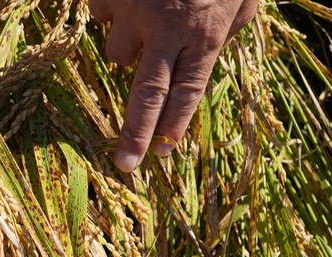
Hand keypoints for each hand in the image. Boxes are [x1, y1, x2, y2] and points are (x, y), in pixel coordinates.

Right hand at [89, 0, 257, 171]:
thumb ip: (229, 28)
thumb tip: (213, 50)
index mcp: (205, 32)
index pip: (186, 93)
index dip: (173, 125)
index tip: (163, 151)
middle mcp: (166, 28)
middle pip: (148, 95)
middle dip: (136, 134)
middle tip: (125, 165)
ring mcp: (134, 10)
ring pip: (118, 54)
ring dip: (129, 50)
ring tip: (147, 27)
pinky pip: (102, 17)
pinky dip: (113, 15)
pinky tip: (131, 2)